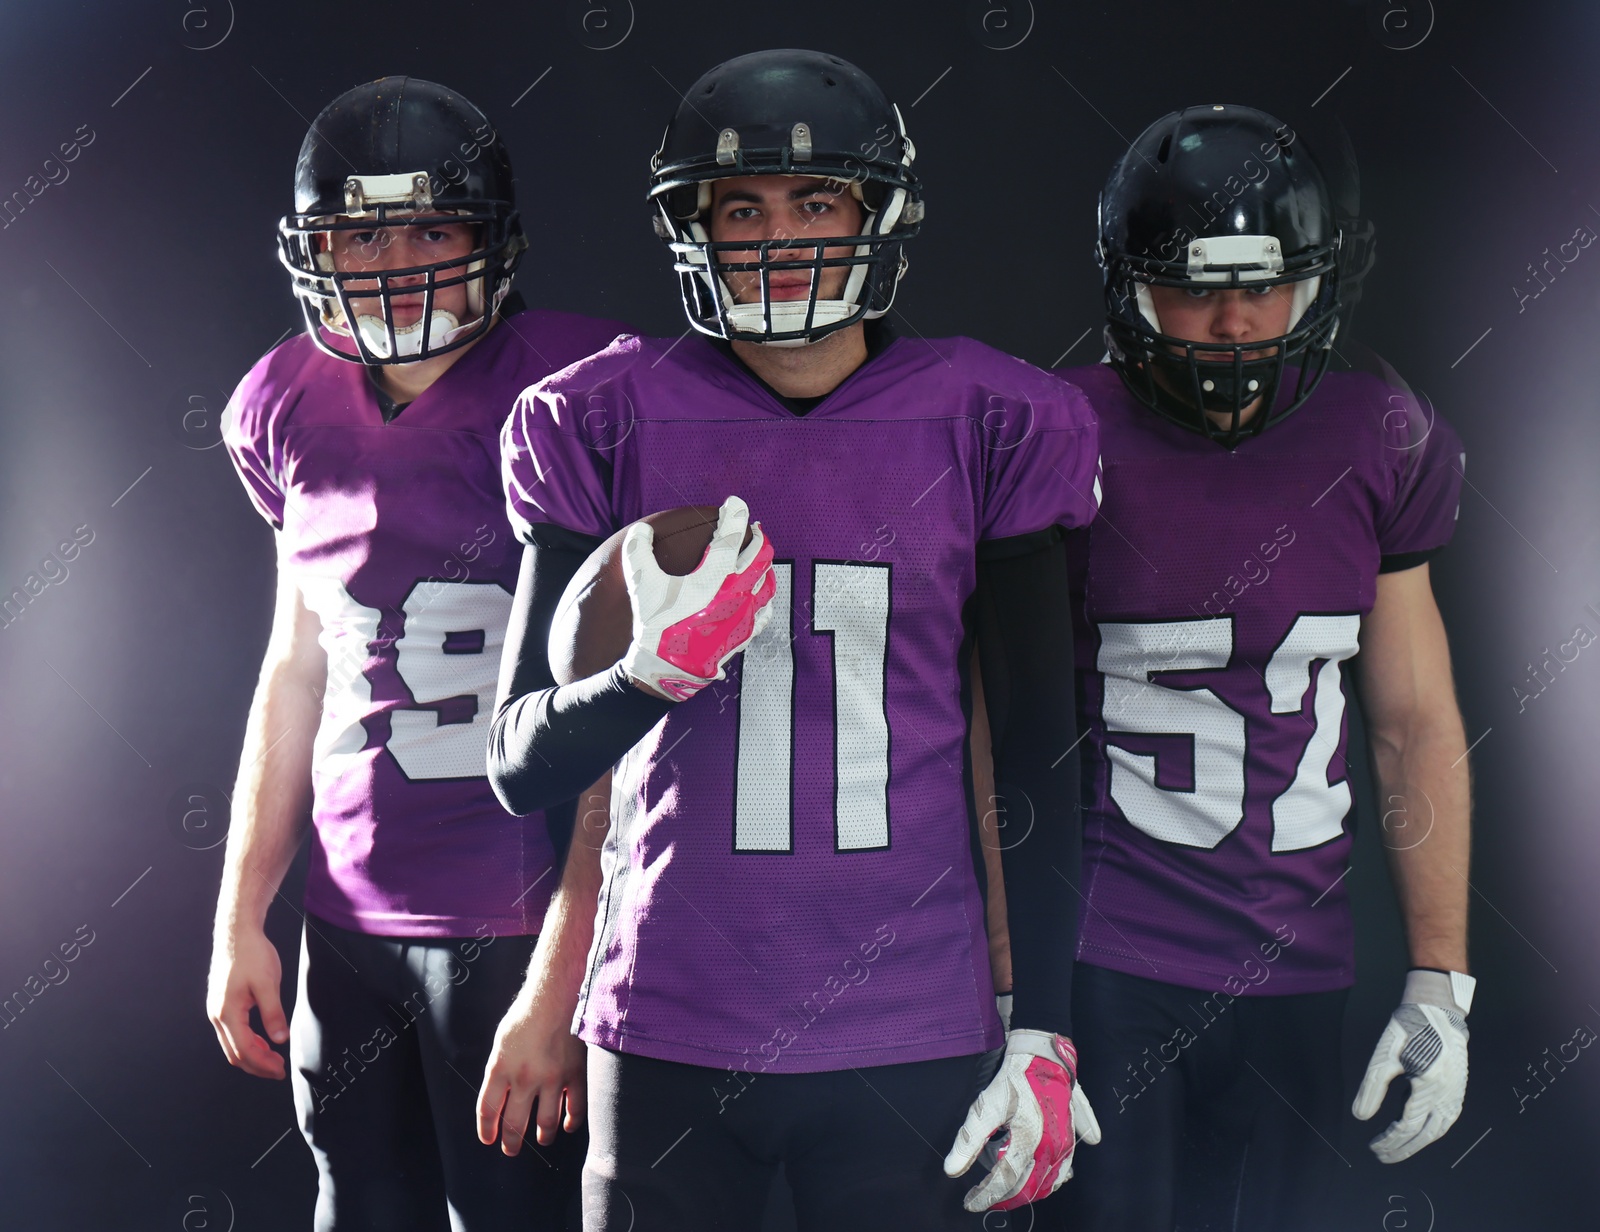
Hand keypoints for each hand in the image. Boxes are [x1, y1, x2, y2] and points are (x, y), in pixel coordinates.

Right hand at [206, 925, 288, 1079]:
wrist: (237, 934)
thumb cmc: (251, 954)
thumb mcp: (268, 983)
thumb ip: (273, 1013)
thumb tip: (280, 1039)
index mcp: (227, 1012)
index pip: (244, 1050)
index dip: (263, 1064)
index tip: (280, 1069)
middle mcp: (217, 1015)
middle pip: (235, 1053)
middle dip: (257, 1066)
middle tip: (278, 1070)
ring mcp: (217, 1010)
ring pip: (232, 1045)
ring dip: (252, 1055)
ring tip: (273, 1058)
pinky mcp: (222, 1004)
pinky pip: (232, 1032)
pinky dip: (248, 1042)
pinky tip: (263, 1041)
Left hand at [477, 989, 586, 1154]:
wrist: (556, 994)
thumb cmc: (527, 1014)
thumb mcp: (502, 1041)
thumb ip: (500, 1069)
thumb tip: (502, 1094)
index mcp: (500, 1067)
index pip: (488, 1110)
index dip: (487, 1129)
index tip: (489, 1139)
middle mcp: (524, 1078)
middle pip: (514, 1123)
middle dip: (511, 1141)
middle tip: (511, 1149)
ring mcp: (551, 1079)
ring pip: (546, 1123)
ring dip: (542, 1136)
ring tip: (541, 1140)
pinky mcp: (575, 1074)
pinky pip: (576, 1109)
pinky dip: (571, 1122)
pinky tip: (568, 1126)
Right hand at [620, 495, 775, 700]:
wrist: (667, 668)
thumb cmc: (655, 626)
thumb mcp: (641, 585)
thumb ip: (639, 551)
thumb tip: (642, 530)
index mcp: (714, 577)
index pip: (732, 536)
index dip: (735, 515)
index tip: (736, 504)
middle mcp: (737, 593)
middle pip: (761, 556)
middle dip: (759, 538)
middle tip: (754, 529)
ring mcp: (745, 615)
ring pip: (769, 582)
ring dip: (766, 565)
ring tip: (761, 557)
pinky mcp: (746, 633)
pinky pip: (766, 610)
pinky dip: (765, 595)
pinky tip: (761, 594)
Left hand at [944, 1030, 1100, 1211]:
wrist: (1040, 1053)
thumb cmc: (1013, 1080)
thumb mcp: (984, 1109)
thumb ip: (968, 1142)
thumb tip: (951, 1170)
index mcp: (1030, 1143)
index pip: (1006, 1183)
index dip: (987, 1197)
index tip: (971, 1203)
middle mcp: (1053, 1147)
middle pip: (1030, 1188)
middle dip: (1007, 1199)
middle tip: (986, 1200)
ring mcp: (1067, 1140)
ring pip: (1052, 1181)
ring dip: (1031, 1192)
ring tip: (1010, 1193)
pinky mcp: (1073, 1131)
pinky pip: (1067, 1164)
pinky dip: (1056, 1177)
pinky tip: (1048, 1178)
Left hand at [1353, 969, 1472, 1162]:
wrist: (1437, 1009)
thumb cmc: (1408, 1029)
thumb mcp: (1384, 1056)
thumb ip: (1371, 1088)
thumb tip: (1360, 1117)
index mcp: (1429, 1087)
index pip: (1406, 1126)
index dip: (1389, 1140)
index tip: (1373, 1147)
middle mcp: (1447, 1094)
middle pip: (1426, 1134)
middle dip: (1403, 1149)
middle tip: (1383, 1156)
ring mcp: (1457, 1092)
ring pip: (1439, 1129)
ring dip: (1418, 1142)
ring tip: (1399, 1148)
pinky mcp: (1459, 1087)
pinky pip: (1447, 1118)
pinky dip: (1433, 1130)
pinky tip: (1420, 1131)